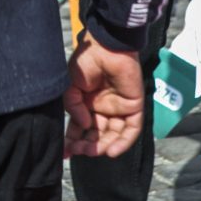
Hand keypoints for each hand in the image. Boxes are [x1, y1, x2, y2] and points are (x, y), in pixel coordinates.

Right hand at [65, 34, 143, 157]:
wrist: (107, 47)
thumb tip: (84, 125)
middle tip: (79, 150)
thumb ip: (73, 106)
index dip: (73, 140)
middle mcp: (103, 108)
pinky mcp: (134, 107)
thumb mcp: (70, 85)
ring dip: (104, 146)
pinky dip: (123, 142)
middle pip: (97, 134)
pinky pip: (131, 130)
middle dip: (88, 145)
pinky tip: (111, 150)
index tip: (66, 153)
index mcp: (87, 103)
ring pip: (113, 135)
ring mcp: (119, 108)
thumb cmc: (87, 61)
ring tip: (94, 151)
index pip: (80, 127)